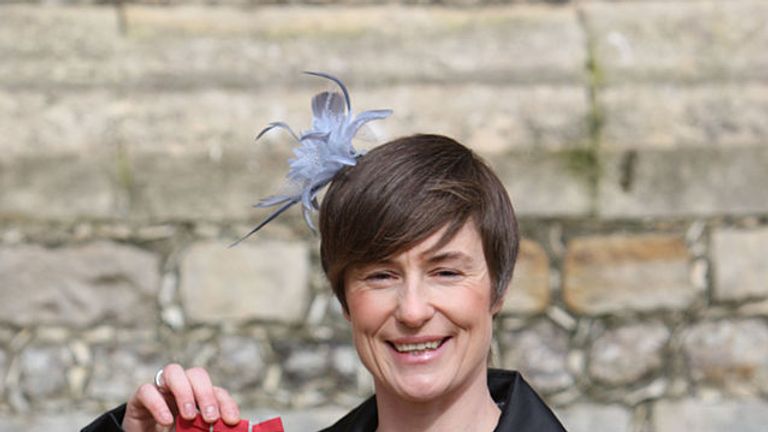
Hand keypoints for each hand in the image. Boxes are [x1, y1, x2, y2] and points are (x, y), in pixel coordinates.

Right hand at [122, 363, 240, 431]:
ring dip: (184, 392)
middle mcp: (181, 387)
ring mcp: (160, 389)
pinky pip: (147, 390)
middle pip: (197, 374)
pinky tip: (166, 421)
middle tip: (210, 417)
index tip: (231, 420)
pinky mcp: (139, 397)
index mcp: (198, 396)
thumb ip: (205, 429)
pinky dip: (158, 404)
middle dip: (206, 394)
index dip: (226, 404)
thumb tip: (224, 428)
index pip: (217, 392)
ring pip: (173, 371)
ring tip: (188, 416)